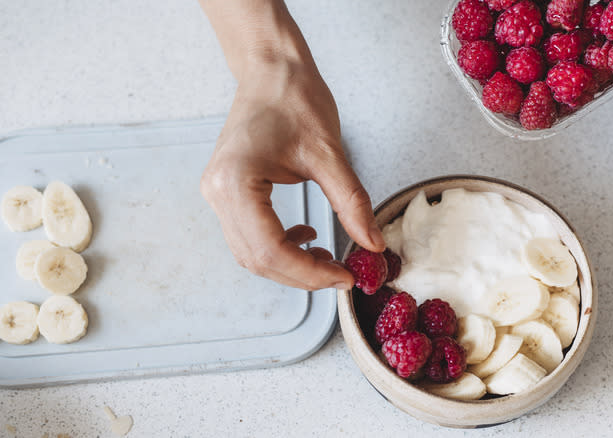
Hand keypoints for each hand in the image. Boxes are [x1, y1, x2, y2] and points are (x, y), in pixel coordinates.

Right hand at [200, 58, 384, 290]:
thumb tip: (373, 244)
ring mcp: (217, 194)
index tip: (344, 276)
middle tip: (341, 272)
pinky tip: (306, 235)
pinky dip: (279, 246)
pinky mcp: (226, 193)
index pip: (270, 249)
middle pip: (257, 259)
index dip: (309, 272)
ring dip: (290, 264)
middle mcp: (217, 192)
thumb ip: (352, 203)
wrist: (271, 70)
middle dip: (302, 274)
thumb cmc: (294, 98)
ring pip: (251, 253)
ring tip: (328, 259)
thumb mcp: (330, 154)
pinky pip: (250, 236)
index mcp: (236, 182)